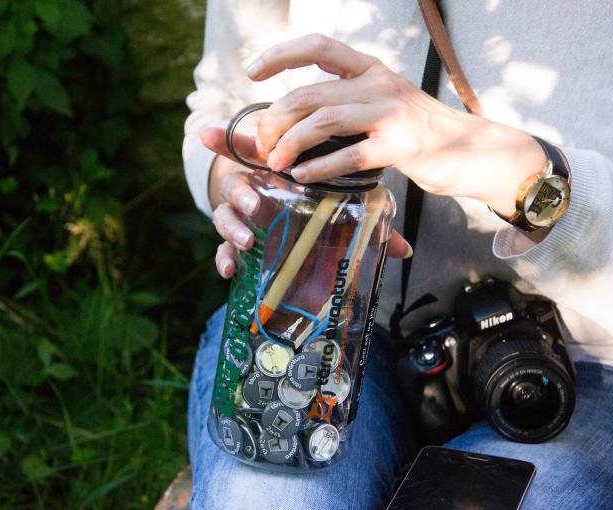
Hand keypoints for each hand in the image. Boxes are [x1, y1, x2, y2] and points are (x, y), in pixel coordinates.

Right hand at [202, 128, 411, 278]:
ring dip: (232, 225)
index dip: (225, 142)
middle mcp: (252, 189)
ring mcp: (241, 217)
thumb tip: (406, 250)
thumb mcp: (344, 203)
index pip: (247, 150)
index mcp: (273, 170)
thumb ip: (368, 216)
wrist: (295, 224)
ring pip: (224, 215)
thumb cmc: (321, 205)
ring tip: (247, 239)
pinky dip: (223, 258)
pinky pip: (223, 249)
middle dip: (239, 191)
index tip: (206, 135)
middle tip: (253, 203)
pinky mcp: (237, 240)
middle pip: (233, 184)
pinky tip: (229, 271)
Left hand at [244, 34, 545, 217]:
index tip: (253, 73)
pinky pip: (348, 154)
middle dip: (276, 120)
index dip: (280, 56)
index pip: (318, 46)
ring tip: (276, 163)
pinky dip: (318, 167)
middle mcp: (377, 84)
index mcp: (370, 69)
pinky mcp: (400, 145)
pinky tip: (302, 175)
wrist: (473, 150)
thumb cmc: (420, 132)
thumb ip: (346, 103)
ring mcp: (390, 113)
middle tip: (264, 146)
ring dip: (290, 144)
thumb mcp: (383, 103)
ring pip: (322, 120)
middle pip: (309, 93)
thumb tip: (293, 119)